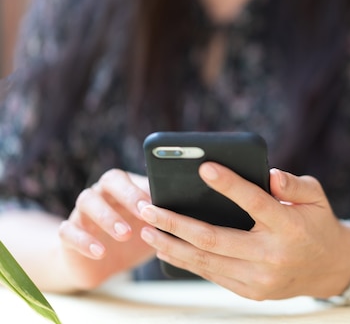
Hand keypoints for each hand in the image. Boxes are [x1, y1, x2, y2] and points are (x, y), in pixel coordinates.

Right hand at [58, 169, 155, 289]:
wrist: (102, 263)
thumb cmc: (136, 236)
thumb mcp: (154, 226)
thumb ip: (166, 215)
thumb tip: (190, 209)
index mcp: (124, 187)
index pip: (131, 176)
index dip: (140, 188)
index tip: (155, 205)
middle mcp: (102, 193)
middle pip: (109, 181)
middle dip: (127, 195)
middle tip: (144, 214)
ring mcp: (82, 211)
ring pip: (87, 201)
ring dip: (107, 216)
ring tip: (125, 234)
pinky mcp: (68, 233)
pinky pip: (69, 231)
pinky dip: (84, 240)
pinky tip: (100, 252)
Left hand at [139, 164, 349, 300]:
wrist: (330, 268)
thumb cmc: (317, 222)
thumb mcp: (316, 196)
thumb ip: (294, 183)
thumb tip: (269, 175)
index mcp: (289, 227)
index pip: (254, 202)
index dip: (229, 184)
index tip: (204, 167)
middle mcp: (272, 256)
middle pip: (215, 238)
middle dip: (176, 223)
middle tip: (148, 207)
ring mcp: (259, 279)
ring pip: (206, 262)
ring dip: (171, 246)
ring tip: (146, 229)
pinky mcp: (251, 292)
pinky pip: (212, 275)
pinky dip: (187, 261)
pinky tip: (167, 248)